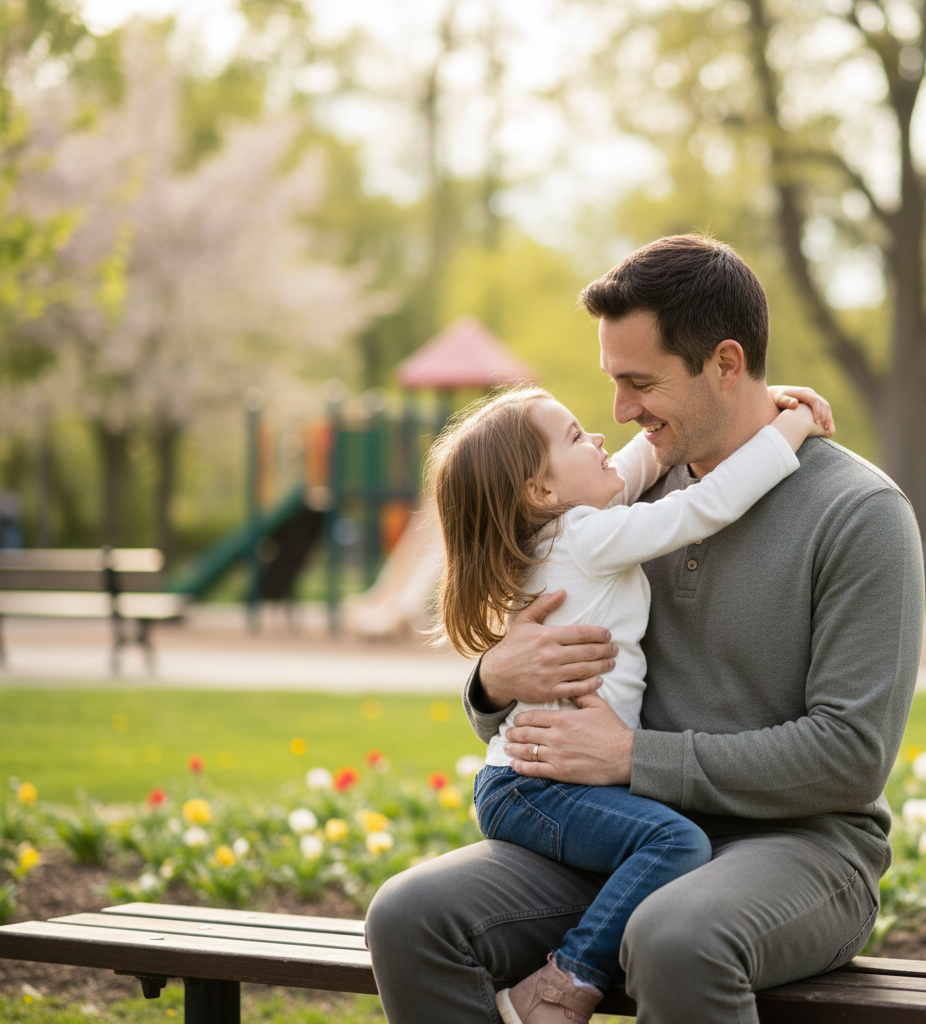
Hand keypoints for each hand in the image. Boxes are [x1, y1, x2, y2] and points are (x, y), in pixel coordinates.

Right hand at [479, 590, 615, 710]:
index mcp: (547, 636)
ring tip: (611, 663)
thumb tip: (563, 592)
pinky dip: (590, 685)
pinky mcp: (548, 691)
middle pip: (587, 652)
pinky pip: (575, 688)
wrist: (496, 674)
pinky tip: (599, 680)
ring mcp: (550, 675)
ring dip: (602, 666)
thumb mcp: (524, 621)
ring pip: (584, 670)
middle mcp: (550, 655)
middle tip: (615, 649)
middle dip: (605, 650)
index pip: (582, 634)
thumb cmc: (512, 646)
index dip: (599, 634)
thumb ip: (543, 605)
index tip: (608, 635)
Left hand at [503, 692, 633, 784]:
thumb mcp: (598, 705)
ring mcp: (557, 755)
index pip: (532, 717)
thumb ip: (580, 694)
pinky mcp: (561, 772)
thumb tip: (570, 685)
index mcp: (563, 718)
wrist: (625, 756)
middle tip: (507, 733)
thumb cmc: (613, 730)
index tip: (515, 720)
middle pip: (525, 733)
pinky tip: (514, 764)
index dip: (520, 719)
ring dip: (513, 749)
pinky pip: (534, 770)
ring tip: (507, 747)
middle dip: (513, 733)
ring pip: (527, 751)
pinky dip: (521, 767)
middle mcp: (555, 736)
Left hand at [768, 385, 834, 436]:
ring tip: (828, 431)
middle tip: (826, 429)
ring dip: (828, 419)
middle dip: (826, 417)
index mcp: (804, 393)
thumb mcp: (778, 400)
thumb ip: (785, 401)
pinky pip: (824, 411)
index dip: (818, 412)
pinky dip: (826, 419)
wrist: (776, 396)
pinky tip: (826, 429)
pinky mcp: (814, 405)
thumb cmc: (776, 399)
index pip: (816, 401)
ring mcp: (814, 399)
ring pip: (826, 408)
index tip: (817, 424)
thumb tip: (795, 403)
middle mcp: (811, 395)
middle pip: (824, 405)